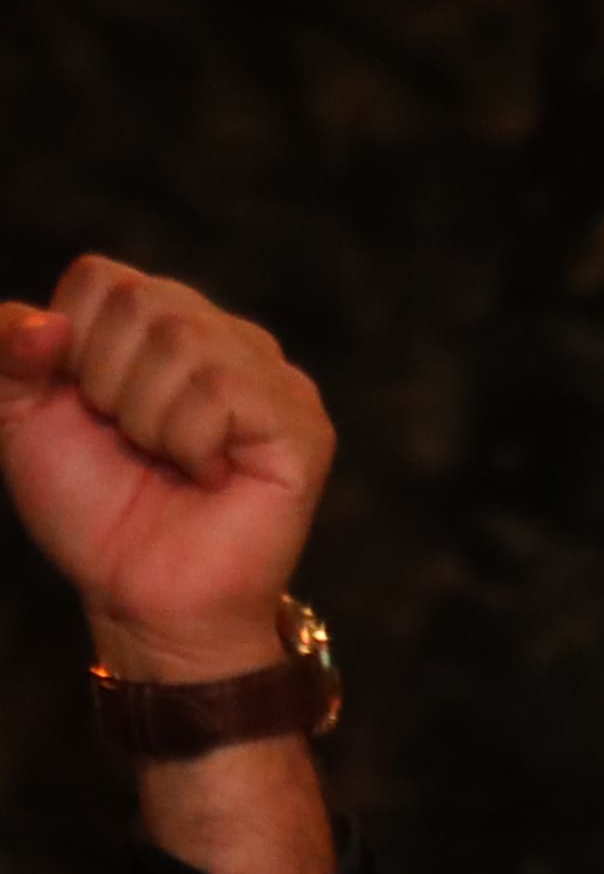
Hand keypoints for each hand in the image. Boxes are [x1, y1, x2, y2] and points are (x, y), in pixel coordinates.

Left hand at [0, 258, 329, 668]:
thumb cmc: (91, 508)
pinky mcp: (304, 428)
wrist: (139, 595)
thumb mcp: (21, 417)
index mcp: (167, 326)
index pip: (103, 278)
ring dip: (147, 419)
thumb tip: (49, 325)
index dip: (71, 346)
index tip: (87, 410)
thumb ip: (6, 351)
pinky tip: (208, 478)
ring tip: (168, 463)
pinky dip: (189, 443)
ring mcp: (275, 381)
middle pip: (144, 301)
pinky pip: (223, 393)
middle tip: (130, 442)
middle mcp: (230, 340)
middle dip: (107, 384)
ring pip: (185, 343)